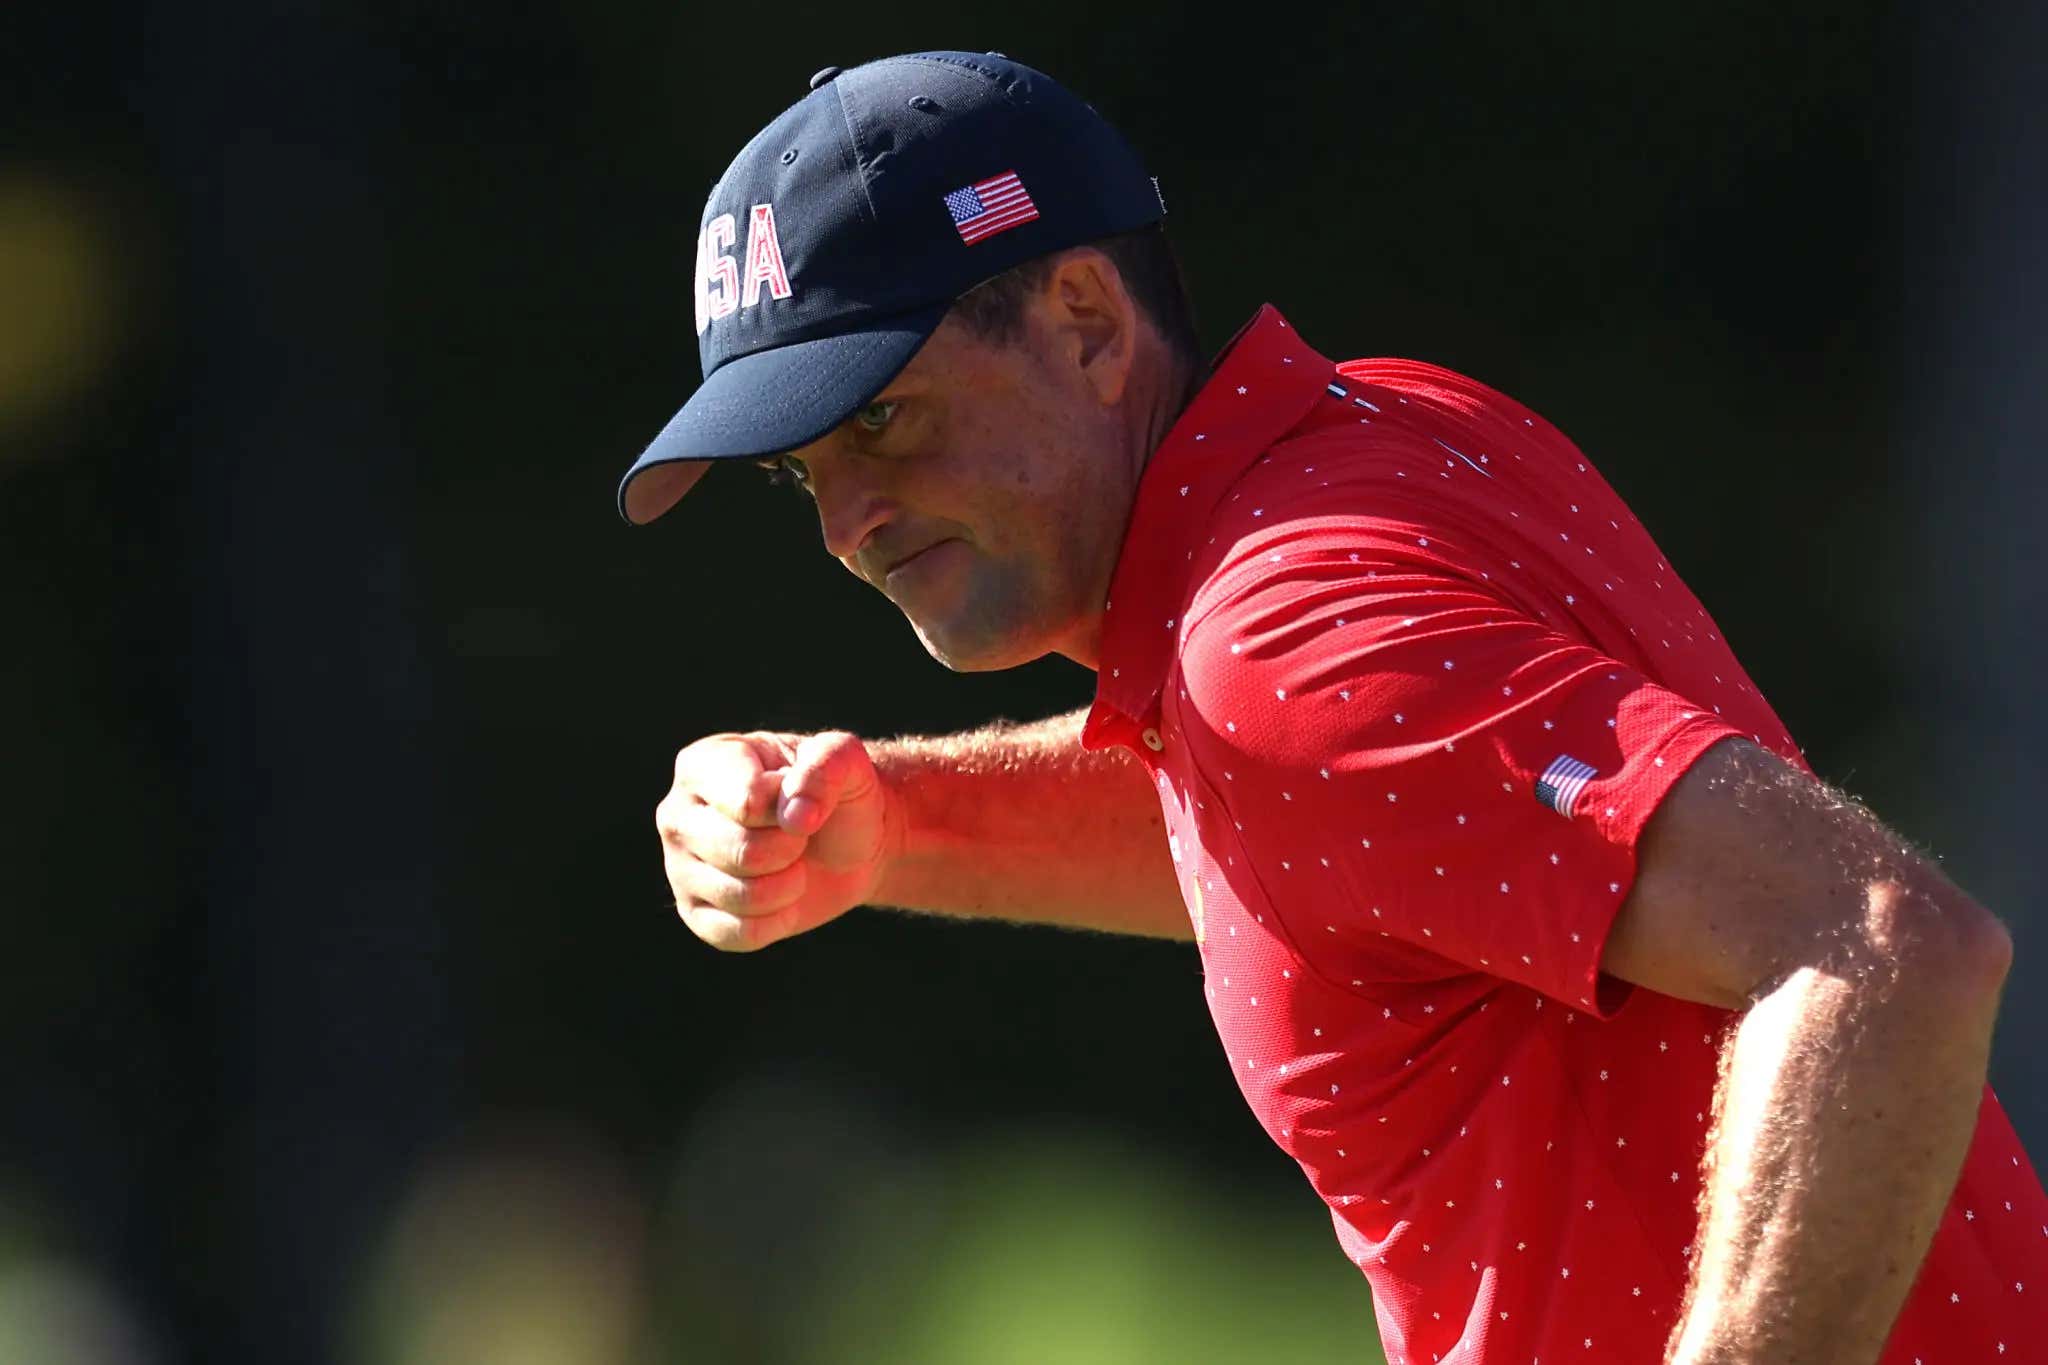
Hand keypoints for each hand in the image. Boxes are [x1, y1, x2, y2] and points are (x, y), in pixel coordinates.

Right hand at [656, 730, 899, 950]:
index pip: (747, 803)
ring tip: (791, 863)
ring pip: (741, 895)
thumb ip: (826, 766)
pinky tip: (782, 897)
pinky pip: (738, 934)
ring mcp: (679, 867)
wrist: (846, 845)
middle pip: (742, 851)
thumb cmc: (837, 793)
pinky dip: (777, 920)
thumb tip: (796, 816)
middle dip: (790, 849)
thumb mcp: (845, 760)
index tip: (800, 799)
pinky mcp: (694, 913)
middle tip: (798, 836)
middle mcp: (677, 814)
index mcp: (703, 764)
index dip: (791, 810)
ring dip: (788, 885)